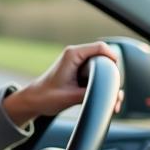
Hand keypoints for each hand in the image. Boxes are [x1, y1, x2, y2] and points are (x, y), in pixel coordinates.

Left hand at [2, 41, 123, 125]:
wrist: (33, 101)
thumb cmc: (45, 97)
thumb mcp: (69, 97)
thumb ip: (89, 94)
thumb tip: (108, 97)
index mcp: (73, 55)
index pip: (100, 48)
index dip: (112, 59)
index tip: (117, 76)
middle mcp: (77, 56)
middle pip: (105, 59)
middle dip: (112, 76)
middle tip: (116, 95)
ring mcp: (79, 64)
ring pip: (103, 69)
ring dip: (109, 84)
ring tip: (114, 102)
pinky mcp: (80, 73)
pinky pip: (97, 75)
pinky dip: (102, 87)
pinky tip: (106, 101)